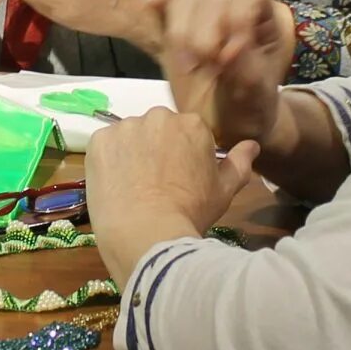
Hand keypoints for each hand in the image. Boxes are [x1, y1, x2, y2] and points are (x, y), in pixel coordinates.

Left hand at [85, 110, 260, 286]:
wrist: (147, 233)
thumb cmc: (191, 212)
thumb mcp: (224, 191)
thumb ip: (239, 163)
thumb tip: (251, 144)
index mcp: (192, 124)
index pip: (188, 132)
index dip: (183, 155)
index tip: (180, 177)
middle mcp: (158, 116)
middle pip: (158, 129)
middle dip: (157, 148)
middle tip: (156, 182)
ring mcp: (125, 126)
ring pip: (130, 136)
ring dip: (132, 153)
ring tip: (134, 185)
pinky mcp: (99, 140)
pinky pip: (105, 145)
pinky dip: (109, 161)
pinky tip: (115, 184)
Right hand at [148, 0, 293, 149]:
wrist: (228, 128)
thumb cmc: (251, 108)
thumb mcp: (257, 94)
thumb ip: (248, 67)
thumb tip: (230, 49)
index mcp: (260, 21)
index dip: (240, 14)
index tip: (232, 52)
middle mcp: (230, 12)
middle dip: (204, 30)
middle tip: (208, 64)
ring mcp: (199, 21)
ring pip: (183, 1)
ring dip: (180, 30)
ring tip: (187, 66)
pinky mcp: (173, 33)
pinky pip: (163, 7)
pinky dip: (157, 0)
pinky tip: (152, 2)